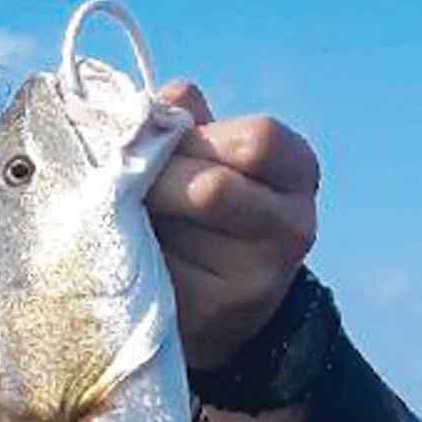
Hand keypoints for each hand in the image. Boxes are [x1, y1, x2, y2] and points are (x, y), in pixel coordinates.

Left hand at [148, 82, 319, 371]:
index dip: (195, 138)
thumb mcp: (214, 157)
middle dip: (158, 181)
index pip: (257, 140)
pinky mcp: (215, 315)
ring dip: (137, 219)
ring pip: (178, 234)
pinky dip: (131, 258)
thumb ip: (186, 123)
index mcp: (298, 172)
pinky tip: (126, 255)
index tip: (160, 146)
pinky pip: (158, 274)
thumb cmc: (209, 212)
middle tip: (125, 185)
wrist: (221, 308)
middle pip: (213, 187)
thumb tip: (149, 106)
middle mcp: (293, 227)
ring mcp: (259, 279)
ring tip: (124, 218)